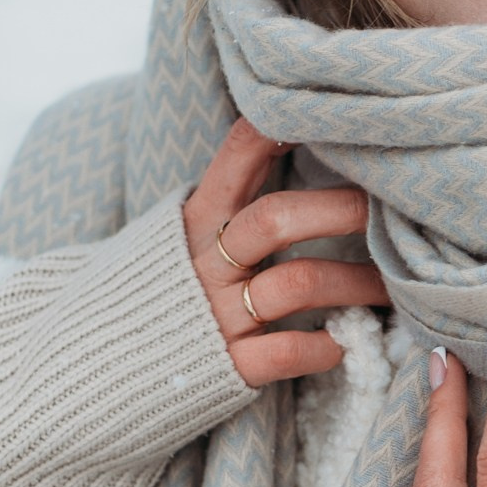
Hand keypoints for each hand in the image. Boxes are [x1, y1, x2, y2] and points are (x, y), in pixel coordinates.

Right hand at [183, 119, 387, 385]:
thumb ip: (228, 202)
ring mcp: (215, 314)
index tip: (321, 117)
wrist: (92, 369)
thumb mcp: (180, 238)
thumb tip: (291, 146)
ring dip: (356, 282)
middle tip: (391, 210)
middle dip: (339, 210)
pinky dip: (327, 346)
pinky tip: (348, 341)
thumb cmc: (158, 294)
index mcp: (195, 220)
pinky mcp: (226, 366)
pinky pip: (287, 352)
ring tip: (393, 285)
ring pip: (297, 284)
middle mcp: (204, 262)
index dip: (274, 134)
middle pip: (274, 220)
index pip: (235, 158)